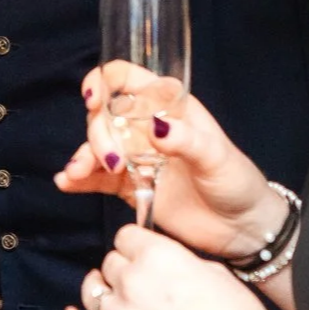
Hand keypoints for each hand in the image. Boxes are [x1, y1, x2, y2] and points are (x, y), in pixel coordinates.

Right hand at [56, 64, 282, 256]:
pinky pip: (97, 178)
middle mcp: (147, 127)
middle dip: (98, 133)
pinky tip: (66, 183)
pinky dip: (78, 179)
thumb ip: (186, 141)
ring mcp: (136, 157)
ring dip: (84, 156)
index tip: (93, 99)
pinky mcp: (129, 186)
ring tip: (78, 174)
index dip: (104, 82)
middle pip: (105, 115)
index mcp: (169, 107)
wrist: (241, 229)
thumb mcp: (217, 157)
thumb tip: (155, 128)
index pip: (128, 80)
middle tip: (112, 160)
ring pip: (97, 146)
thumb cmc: (237, 182)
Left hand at [64, 225, 293, 309]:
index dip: (135, 243)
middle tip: (142, 278)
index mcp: (156, 257)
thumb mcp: (215, 272)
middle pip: (110, 263)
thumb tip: (164, 262)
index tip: (142, 249)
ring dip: (100, 288)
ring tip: (105, 287)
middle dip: (124, 267)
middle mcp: (132, 283)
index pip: (126, 236)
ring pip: (93, 293)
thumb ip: (179, 261)